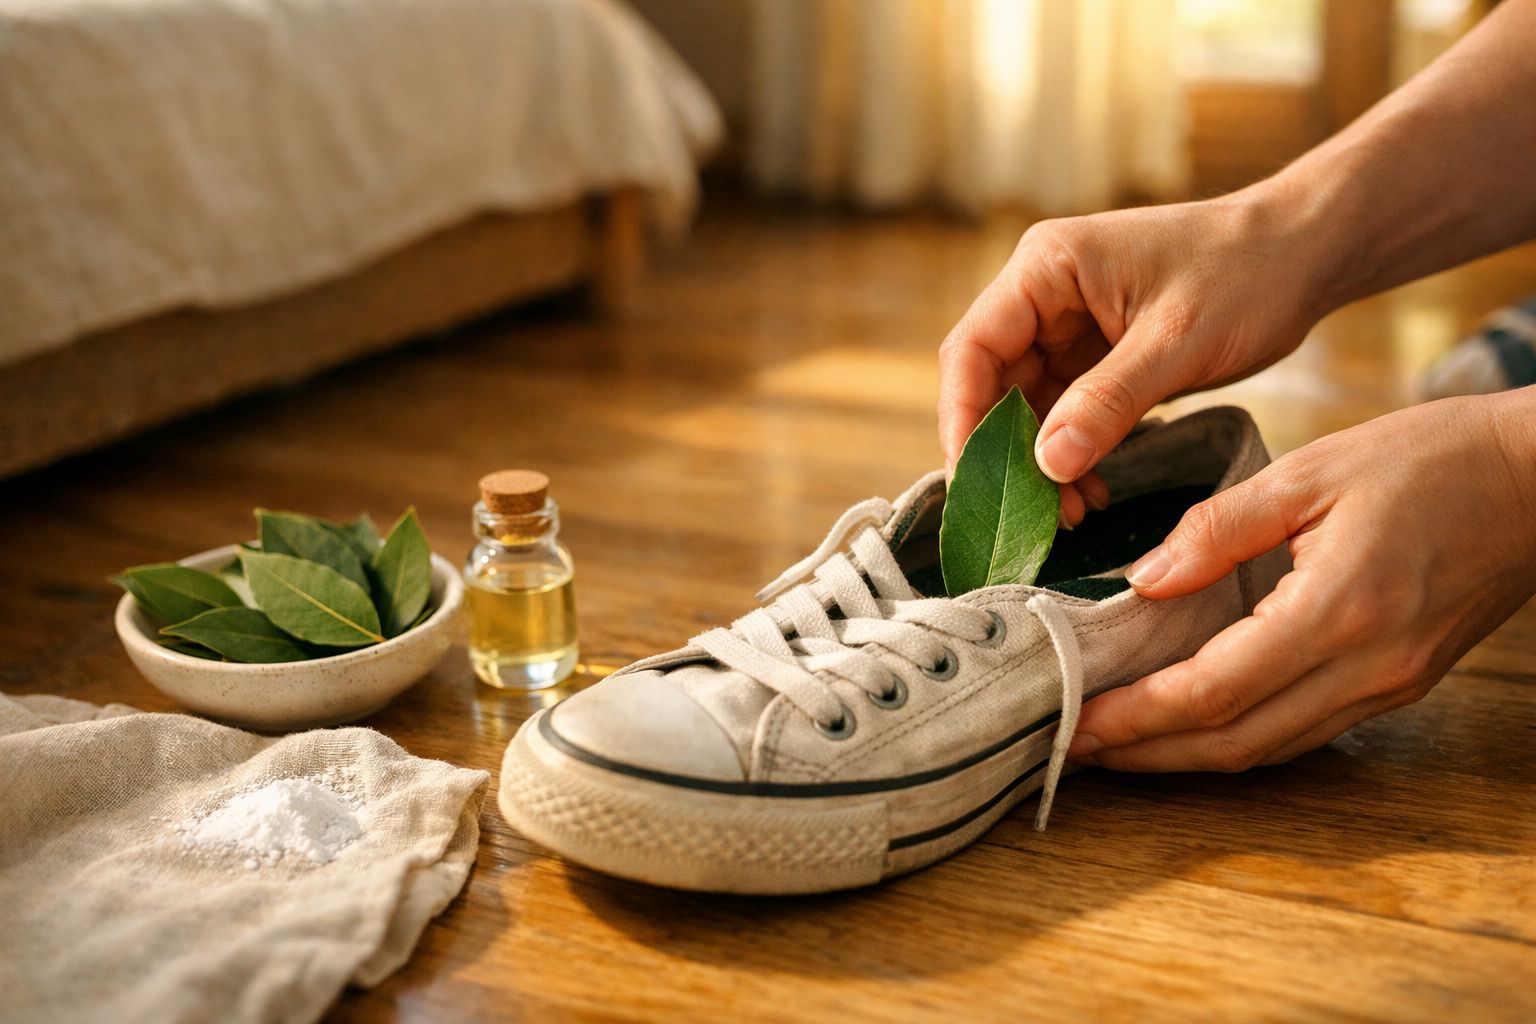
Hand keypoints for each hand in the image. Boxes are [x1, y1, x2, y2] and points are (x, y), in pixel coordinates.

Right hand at [938, 193, 1324, 523]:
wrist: (1307, 254)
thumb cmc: (1247, 274)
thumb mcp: (1176, 342)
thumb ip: (1108, 401)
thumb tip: (1046, 465)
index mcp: (1047, 267)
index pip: (974, 348)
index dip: (964, 417)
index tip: (976, 480)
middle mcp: (1045, 294)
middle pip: (992, 384)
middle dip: (1006, 453)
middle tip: (1027, 516)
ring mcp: (1069, 327)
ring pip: (1028, 408)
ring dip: (1041, 463)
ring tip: (1067, 516)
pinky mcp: (1098, 357)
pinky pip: (1066, 415)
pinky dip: (1072, 456)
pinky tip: (1091, 492)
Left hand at [1067, 392, 1535, 771]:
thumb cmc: (1429, 460)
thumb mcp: (1309, 472)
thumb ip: (1218, 528)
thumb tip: (1144, 581)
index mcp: (1337, 610)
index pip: (1214, 692)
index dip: (1136, 717)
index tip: (1074, 723)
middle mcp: (1366, 668)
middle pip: (1236, 743)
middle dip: (1148, 754)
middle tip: (1075, 746)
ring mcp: (1388, 686)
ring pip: (1270, 748)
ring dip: (1187, 755)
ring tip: (1119, 741)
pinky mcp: (1399, 684)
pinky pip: (1304, 730)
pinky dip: (1238, 735)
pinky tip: (1193, 720)